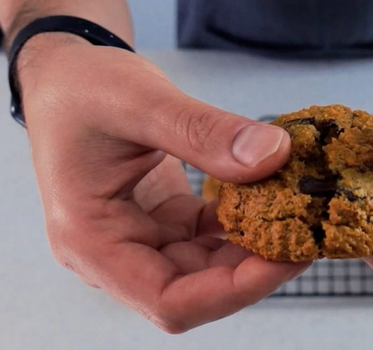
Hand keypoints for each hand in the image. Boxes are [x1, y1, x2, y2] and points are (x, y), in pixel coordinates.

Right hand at [16, 33, 309, 331]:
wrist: (64, 71)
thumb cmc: (81, 87)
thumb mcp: (141, 101)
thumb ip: (204, 132)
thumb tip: (274, 155)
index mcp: (90, 241)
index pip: (169, 301)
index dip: (233, 291)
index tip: (286, 257)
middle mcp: (111, 255)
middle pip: (195, 292)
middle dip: (254, 268)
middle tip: (308, 230)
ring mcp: (136, 242)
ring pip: (207, 269)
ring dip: (253, 247)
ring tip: (298, 211)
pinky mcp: (158, 224)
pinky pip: (208, 240)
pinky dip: (242, 223)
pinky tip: (273, 196)